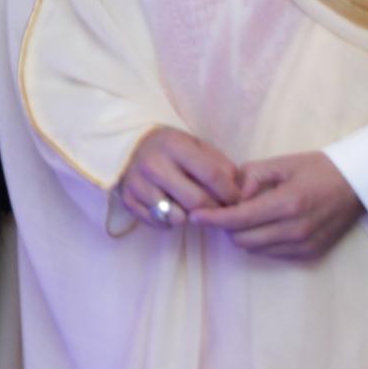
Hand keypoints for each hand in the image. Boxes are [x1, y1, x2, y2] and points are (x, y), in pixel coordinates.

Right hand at [115, 125, 244, 230]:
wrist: (132, 145)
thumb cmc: (173, 148)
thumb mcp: (197, 146)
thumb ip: (220, 165)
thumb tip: (240, 191)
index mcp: (175, 145)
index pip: (213, 176)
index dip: (230, 193)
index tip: (236, 200)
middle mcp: (154, 164)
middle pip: (196, 201)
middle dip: (214, 211)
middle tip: (219, 210)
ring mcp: (138, 183)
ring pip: (176, 217)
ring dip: (190, 218)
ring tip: (192, 208)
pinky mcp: (127, 199)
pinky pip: (158, 223)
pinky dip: (170, 222)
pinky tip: (172, 208)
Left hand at [211, 149, 364, 262]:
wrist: (360, 184)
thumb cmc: (319, 168)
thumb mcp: (283, 162)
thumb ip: (251, 176)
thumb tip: (232, 196)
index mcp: (288, 203)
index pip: (238, 220)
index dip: (212, 219)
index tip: (195, 215)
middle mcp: (295, 229)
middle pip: (241, 240)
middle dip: (226, 226)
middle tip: (225, 209)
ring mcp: (304, 245)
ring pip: (255, 250)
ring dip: (243, 235)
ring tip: (246, 215)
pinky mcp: (310, 254)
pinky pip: (272, 253)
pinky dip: (261, 241)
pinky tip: (265, 224)